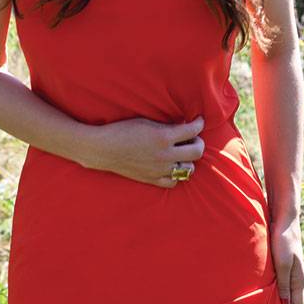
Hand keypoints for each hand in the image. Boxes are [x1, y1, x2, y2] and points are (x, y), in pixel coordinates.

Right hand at [89, 114, 205, 186]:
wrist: (104, 149)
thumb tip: (184, 126)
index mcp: (163, 137)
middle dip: (199, 142)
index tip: (199, 121)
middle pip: (197, 151)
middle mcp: (165, 155)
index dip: (199, 123)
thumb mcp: (147, 123)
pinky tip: (172, 167)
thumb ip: (167, 126)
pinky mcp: (152, 179)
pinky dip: (176, 174)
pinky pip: (174, 182)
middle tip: (194, 138)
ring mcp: (159, 169)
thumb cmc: (123, 131)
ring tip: (182, 153)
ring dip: (189, 159)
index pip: (192, 130)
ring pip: (189, 169)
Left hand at [271, 217, 303, 303]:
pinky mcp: (284, 266)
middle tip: (264, 291)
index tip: (271, 297)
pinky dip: (272, 281)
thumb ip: (284, 284)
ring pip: (284, 291)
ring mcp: (291, 273)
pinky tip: (263, 274)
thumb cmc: (284, 241)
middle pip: (290, 301)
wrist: (284, 222)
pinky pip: (279, 281)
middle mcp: (297, 280)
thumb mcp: (283, 264)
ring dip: (274, 290)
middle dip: (278, 301)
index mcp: (300, 281)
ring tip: (263, 282)